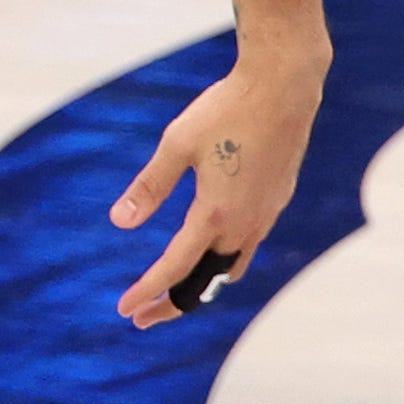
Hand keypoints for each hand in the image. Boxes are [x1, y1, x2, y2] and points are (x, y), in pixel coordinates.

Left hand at [110, 48, 323, 328]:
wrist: (284, 86)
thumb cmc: (227, 109)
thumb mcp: (177, 143)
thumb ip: (149, 187)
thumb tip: (119, 222)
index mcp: (215, 214)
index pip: (175, 268)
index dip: (147, 291)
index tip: (124, 309)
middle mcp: (244, 224)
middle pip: (205, 283)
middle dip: (172, 304)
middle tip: (143, 317)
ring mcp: (265, 215)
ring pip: (232, 269)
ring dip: (202, 285)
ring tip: (176, 290)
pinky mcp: (277, 200)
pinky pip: (249, 246)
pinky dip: (226, 261)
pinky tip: (215, 248)